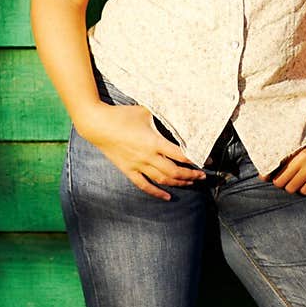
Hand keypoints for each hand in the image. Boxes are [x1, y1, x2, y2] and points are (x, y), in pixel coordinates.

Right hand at [78, 102, 205, 200]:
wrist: (97, 125)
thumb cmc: (122, 115)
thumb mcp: (145, 110)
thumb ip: (162, 113)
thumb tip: (177, 109)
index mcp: (154, 142)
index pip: (181, 155)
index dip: (196, 159)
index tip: (207, 161)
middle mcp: (148, 157)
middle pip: (175, 172)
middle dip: (191, 175)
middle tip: (202, 176)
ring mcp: (138, 166)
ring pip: (163, 180)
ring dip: (178, 183)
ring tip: (190, 183)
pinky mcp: (129, 170)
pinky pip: (144, 185)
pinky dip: (157, 193)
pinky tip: (168, 196)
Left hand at [260, 124, 305, 195]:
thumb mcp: (301, 144)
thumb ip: (290, 154)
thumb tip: (270, 167)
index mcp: (294, 149)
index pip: (275, 166)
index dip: (268, 175)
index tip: (265, 177)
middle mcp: (302, 159)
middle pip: (281, 181)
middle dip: (280, 183)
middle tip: (283, 181)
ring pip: (292, 187)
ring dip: (292, 187)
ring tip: (295, 183)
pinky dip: (304, 189)